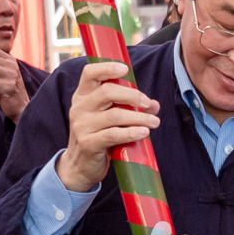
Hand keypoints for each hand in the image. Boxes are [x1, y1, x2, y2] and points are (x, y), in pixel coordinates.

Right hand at [56, 60, 160, 192]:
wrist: (79, 166)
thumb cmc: (97, 137)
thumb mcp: (108, 119)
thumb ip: (128, 108)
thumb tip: (154, 105)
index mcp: (82, 96)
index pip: (89, 73)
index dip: (107, 68)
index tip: (125, 69)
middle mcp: (79, 108)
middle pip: (107, 92)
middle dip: (132, 96)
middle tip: (148, 103)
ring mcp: (82, 126)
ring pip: (115, 115)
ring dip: (139, 117)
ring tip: (154, 122)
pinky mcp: (88, 143)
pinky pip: (114, 135)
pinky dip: (132, 133)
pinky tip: (144, 132)